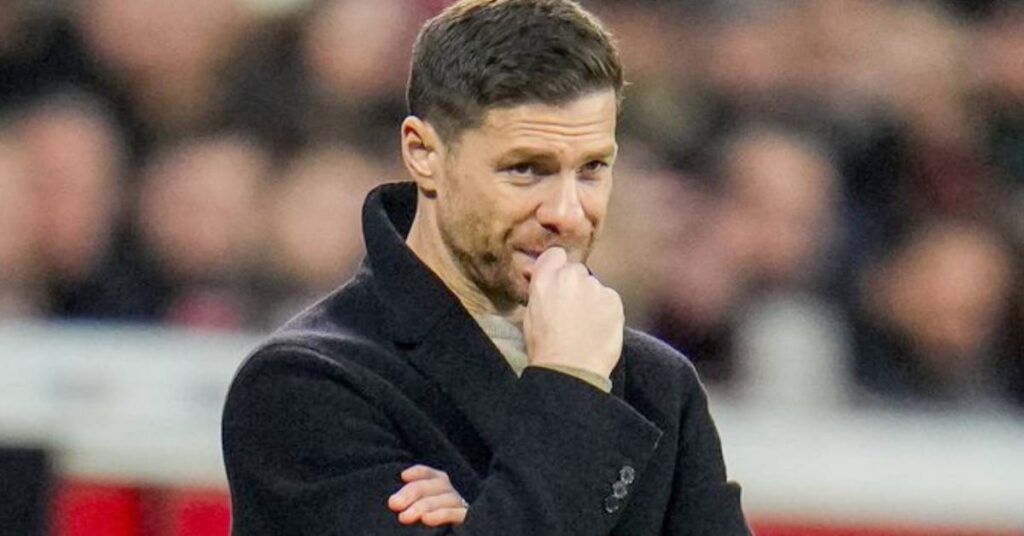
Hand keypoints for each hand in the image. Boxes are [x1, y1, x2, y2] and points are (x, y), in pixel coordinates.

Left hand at [388, 465, 467, 526]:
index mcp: (438, 486)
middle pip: (435, 484)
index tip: (403, 476)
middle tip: (394, 503)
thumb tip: (393, 502)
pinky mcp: (467, 520)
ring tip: (404, 517)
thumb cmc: (424, 526)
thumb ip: (407, 504)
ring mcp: (460, 506)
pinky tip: (426, 519)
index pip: (429, 474)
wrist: (447, 535)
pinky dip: (441, 515)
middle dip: (412, 492)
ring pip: (445, 499)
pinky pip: (456, 514)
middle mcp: (450, 493)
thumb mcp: (416, 510)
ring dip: (423, 506)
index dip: (417, 473)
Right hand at [523, 247, 623, 378]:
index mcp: (545, 279)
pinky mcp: (614, 300)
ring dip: (593, 299)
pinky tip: (599, 328)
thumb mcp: (531, 314)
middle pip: (577, 271)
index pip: (555, 255)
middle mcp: (570, 277)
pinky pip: (610, 300)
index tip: (560, 282)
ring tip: (587, 325)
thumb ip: (541, 290)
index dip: (558, 268)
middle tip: (573, 310)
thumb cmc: (546, 348)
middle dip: (576, 286)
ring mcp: (595, 287)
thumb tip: (544, 278)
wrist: (571, 369)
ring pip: (596, 287)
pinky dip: (607, 311)